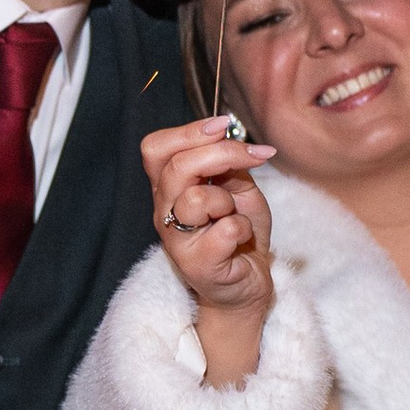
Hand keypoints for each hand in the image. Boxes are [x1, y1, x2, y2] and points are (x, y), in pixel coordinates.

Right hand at [143, 117, 275, 385]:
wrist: (247, 284)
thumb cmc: (237, 234)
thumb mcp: (237, 188)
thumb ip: (228, 162)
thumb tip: (229, 133)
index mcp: (168, 188)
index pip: (156, 148)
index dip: (189, 130)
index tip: (225, 125)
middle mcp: (164, 212)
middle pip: (177, 167)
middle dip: (222, 154)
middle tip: (253, 158)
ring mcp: (177, 241)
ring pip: (196, 199)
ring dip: (228, 200)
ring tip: (234, 214)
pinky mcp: (197, 265)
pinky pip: (224, 231)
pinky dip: (242, 228)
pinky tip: (241, 238)